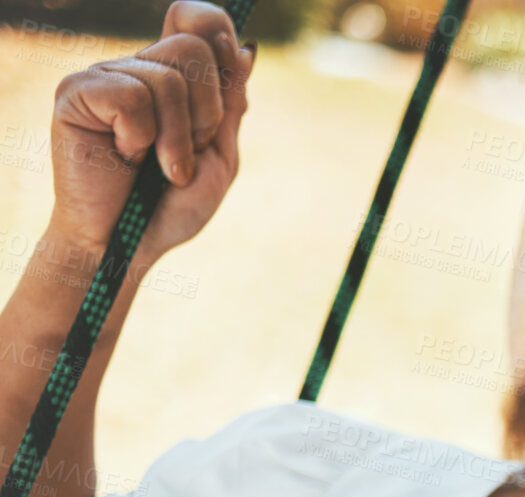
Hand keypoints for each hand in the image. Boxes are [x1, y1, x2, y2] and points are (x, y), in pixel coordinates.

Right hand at [45, 0, 254, 266]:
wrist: (125, 246)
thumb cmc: (169, 208)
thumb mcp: (217, 156)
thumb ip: (231, 104)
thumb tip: (245, 48)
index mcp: (172, 78)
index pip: (196, 20)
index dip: (216, 31)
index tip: (228, 66)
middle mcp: (136, 68)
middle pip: (192, 47)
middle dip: (206, 113)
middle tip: (185, 152)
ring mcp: (104, 77)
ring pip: (168, 78)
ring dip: (177, 137)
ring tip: (158, 166)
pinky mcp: (77, 93)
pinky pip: (132, 96)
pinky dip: (142, 137)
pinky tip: (126, 156)